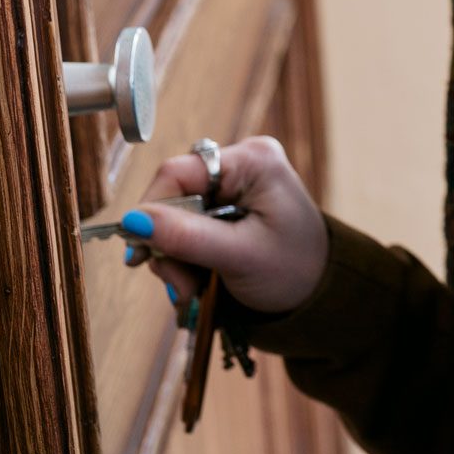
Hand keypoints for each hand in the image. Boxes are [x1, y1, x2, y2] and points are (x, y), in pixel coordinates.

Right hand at [120, 135, 327, 313]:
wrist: (321, 293)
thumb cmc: (296, 271)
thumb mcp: (240, 256)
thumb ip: (187, 237)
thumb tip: (132, 220)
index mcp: (253, 160)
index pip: (177, 172)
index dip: (151, 211)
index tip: (141, 253)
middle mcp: (241, 163)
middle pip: (173, 196)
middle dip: (169, 246)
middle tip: (180, 286)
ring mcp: (234, 184)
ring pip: (175, 216)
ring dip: (175, 258)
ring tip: (192, 290)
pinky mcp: (227, 206)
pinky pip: (187, 227)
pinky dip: (185, 258)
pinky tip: (196, 281)